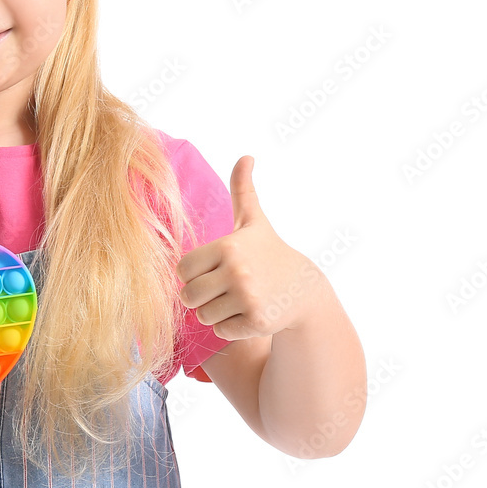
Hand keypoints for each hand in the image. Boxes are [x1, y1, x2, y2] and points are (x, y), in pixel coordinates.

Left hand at [176, 156, 326, 340]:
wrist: (303, 290)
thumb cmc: (268, 252)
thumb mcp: (253, 221)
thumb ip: (243, 189)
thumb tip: (246, 155)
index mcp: (228, 246)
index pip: (182, 270)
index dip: (193, 272)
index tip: (212, 269)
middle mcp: (237, 271)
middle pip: (188, 295)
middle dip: (200, 295)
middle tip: (221, 289)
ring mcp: (247, 298)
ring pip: (202, 316)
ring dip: (214, 312)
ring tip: (236, 300)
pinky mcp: (256, 323)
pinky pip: (219, 331)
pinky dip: (229, 327)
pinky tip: (248, 314)